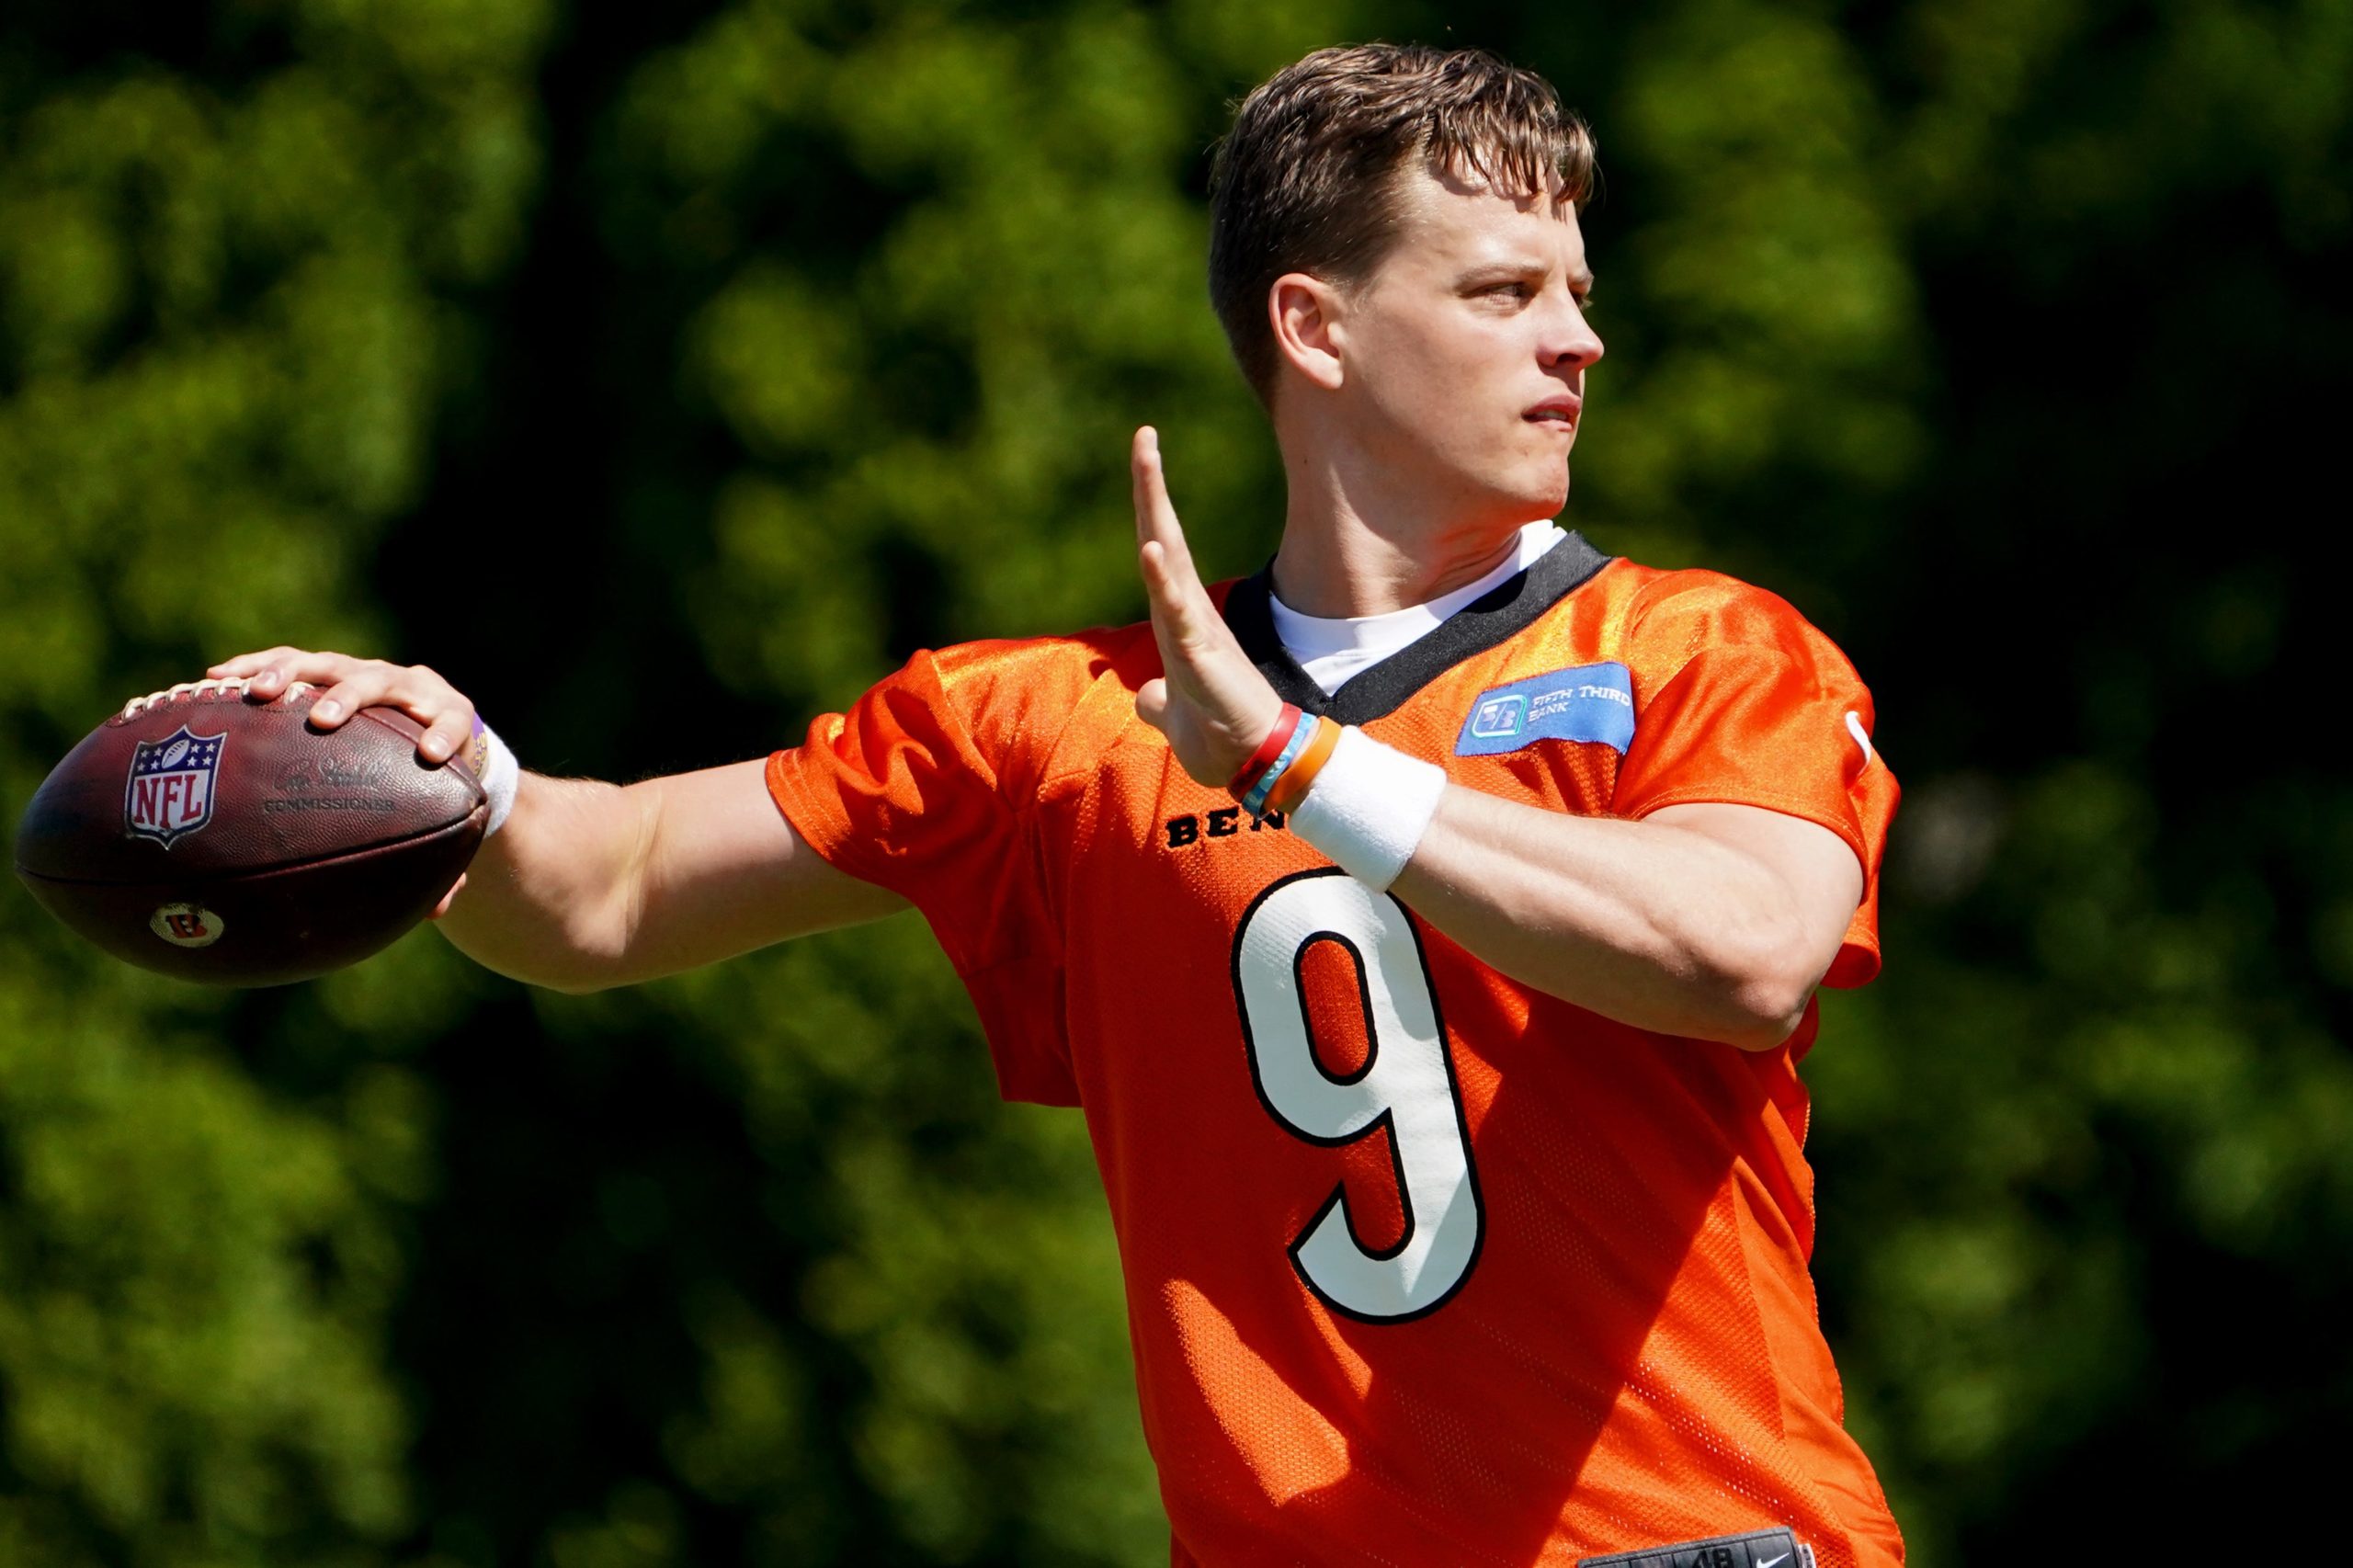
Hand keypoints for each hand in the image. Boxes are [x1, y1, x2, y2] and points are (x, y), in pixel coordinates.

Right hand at [206, 645, 478, 918]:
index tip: (431, 754)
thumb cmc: (441, 778)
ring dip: (292, 675)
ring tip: (258, 693)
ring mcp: (365, 673)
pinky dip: (256, 668)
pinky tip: (216, 679)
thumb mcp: (448, 808)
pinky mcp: (330, 670)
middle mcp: (407, 687)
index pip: (452, 719)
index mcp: (449, 717)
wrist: (436, 722)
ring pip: (329, 665)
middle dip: (350, 698)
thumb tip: (435, 914)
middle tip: (323, 721)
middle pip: (379, 682)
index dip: (443, 733)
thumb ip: (446, 857)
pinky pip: (291, 663)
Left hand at [1131, 428, 1286, 786]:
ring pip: (1170, 564)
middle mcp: (1188, 615)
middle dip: (1151, 488)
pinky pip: (1180, 616)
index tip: (1145, 457)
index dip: (1148, 508)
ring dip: (1155, 516)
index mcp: (1179, 621)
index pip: (1159, 553)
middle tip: (1144, 437)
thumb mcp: (1175, 715)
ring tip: (1147, 466)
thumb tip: (1147, 698)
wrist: (1253, 764)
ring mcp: (1197, 633)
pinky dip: (1165, 585)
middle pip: (1163, 539)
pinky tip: (1152, 554)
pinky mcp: (1203, 659)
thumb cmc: (1219, 737)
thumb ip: (1158, 701)